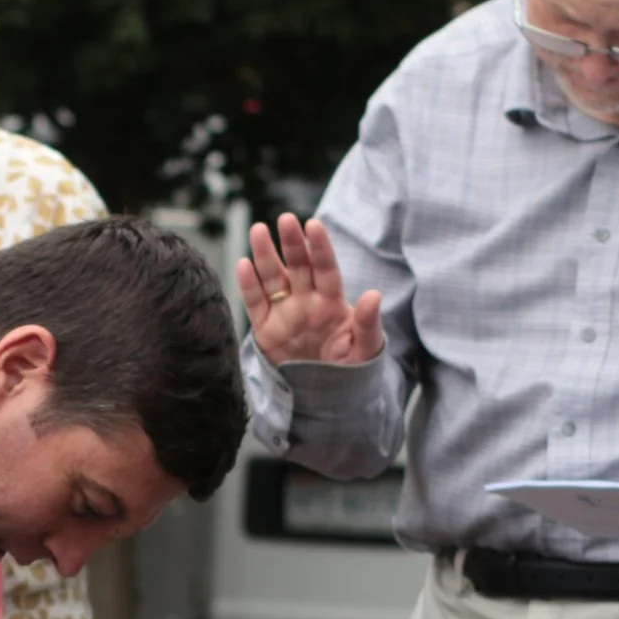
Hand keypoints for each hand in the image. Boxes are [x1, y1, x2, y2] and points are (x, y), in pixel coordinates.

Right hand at [239, 214, 384, 366]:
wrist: (326, 399)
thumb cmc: (351, 370)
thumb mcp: (365, 349)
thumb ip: (368, 323)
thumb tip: (374, 295)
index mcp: (332, 303)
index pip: (326, 269)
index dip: (320, 248)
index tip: (313, 225)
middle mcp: (307, 302)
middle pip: (298, 266)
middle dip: (291, 242)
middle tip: (285, 219)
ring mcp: (285, 313)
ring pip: (273, 278)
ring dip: (265, 255)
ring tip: (258, 230)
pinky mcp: (266, 330)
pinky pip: (255, 304)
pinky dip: (248, 285)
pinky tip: (243, 264)